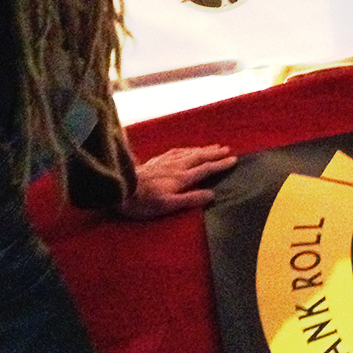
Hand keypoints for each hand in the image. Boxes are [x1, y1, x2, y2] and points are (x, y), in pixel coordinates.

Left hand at [116, 145, 236, 219]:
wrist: (119, 188)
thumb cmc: (143, 202)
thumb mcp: (167, 206)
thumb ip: (190, 199)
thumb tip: (212, 194)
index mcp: (181, 178)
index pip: (205, 169)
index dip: (220, 165)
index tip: (233, 159)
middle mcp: (176, 166)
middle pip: (199, 157)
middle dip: (214, 153)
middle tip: (226, 149)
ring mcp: (165, 161)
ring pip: (188, 152)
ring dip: (202, 149)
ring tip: (212, 147)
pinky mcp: (155, 160)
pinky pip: (175, 151)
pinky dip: (185, 148)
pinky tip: (186, 149)